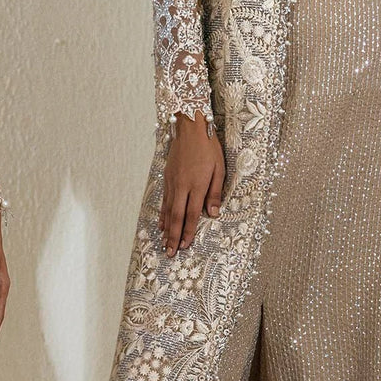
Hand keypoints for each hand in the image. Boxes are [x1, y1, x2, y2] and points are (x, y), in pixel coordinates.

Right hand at [159, 112, 224, 256]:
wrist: (189, 128)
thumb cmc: (208, 147)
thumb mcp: (219, 168)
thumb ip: (215, 192)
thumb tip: (214, 213)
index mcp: (197, 185)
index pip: (192, 214)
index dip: (188, 231)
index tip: (185, 245)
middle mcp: (182, 186)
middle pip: (176, 216)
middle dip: (173, 236)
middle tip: (170, 253)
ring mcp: (172, 183)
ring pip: (167, 210)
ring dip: (166, 229)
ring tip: (164, 244)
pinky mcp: (167, 178)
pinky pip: (163, 201)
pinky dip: (161, 214)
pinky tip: (160, 224)